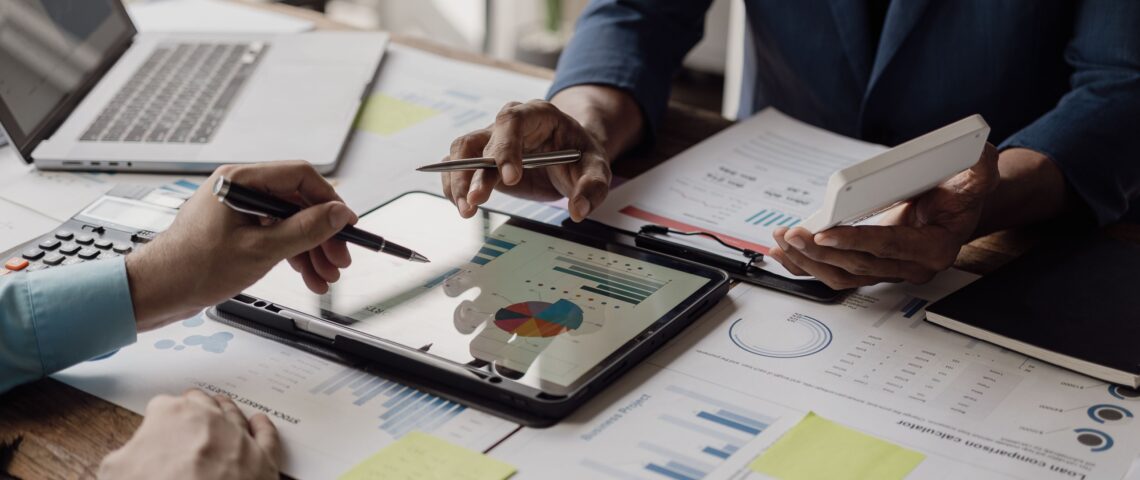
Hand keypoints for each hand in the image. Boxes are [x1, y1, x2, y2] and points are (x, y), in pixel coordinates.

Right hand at [99, 389, 280, 479]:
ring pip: (233, 414)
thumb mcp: (116, 470)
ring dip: (227, 410)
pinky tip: (259, 422)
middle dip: (194, 408)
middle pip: (201, 403)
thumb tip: (128, 456)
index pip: (161, 407)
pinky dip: (263, 427)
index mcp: (170, 415)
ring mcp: (238, 436)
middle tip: (189, 414)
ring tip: (223, 406)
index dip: (158, 421)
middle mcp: (208, 418)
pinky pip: (267, 435)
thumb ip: (124, 454)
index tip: (157, 428)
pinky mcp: (263, 457)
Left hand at [126, 161, 358, 329]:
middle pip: (298, 202)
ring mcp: (238, 210)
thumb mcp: (261, 250)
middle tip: (340, 258)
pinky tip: (307, 275)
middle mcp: (239, 189)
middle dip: (323, 234)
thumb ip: (305, 229)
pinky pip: (275, 234)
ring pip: (289, 222)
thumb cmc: (192, 267)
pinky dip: (293, 254)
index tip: (347, 224)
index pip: (300, 177)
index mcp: (240, 180)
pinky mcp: (237, 230)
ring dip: (311, 249)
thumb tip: (337, 214)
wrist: (157, 291)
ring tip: (326, 275)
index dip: (329, 200)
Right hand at [442, 99, 610, 221]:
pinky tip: (460, 204)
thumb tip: (579, 210)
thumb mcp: (597, 168)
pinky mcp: (483, 160)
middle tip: (476, 199)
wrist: (571, 156)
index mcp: (537, 115)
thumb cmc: (582, 156)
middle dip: (475, 171)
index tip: (510, 178)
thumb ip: (592, 187)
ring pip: (462, 151)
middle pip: (481, 139)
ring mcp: (492, 140)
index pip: (513, 121)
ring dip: (458, 180)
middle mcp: (509, 124)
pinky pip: (458, 167)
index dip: (506, 147)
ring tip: (466, 208)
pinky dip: (454, 185)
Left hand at [769, 143, 999, 288]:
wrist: (957, 209)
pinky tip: (783, 254)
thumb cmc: (961, 193)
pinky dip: (806, 265)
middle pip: (858, 266)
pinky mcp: (870, 268)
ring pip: (842, 275)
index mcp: (934, 249)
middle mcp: (910, 267)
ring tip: (781, 242)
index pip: (889, 248)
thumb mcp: (977, 177)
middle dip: (820, 252)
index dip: (856, 241)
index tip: (825, 234)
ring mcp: (888, 271)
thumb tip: (978, 156)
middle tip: (791, 235)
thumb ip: (980, 171)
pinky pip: (835, 273)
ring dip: (807, 262)